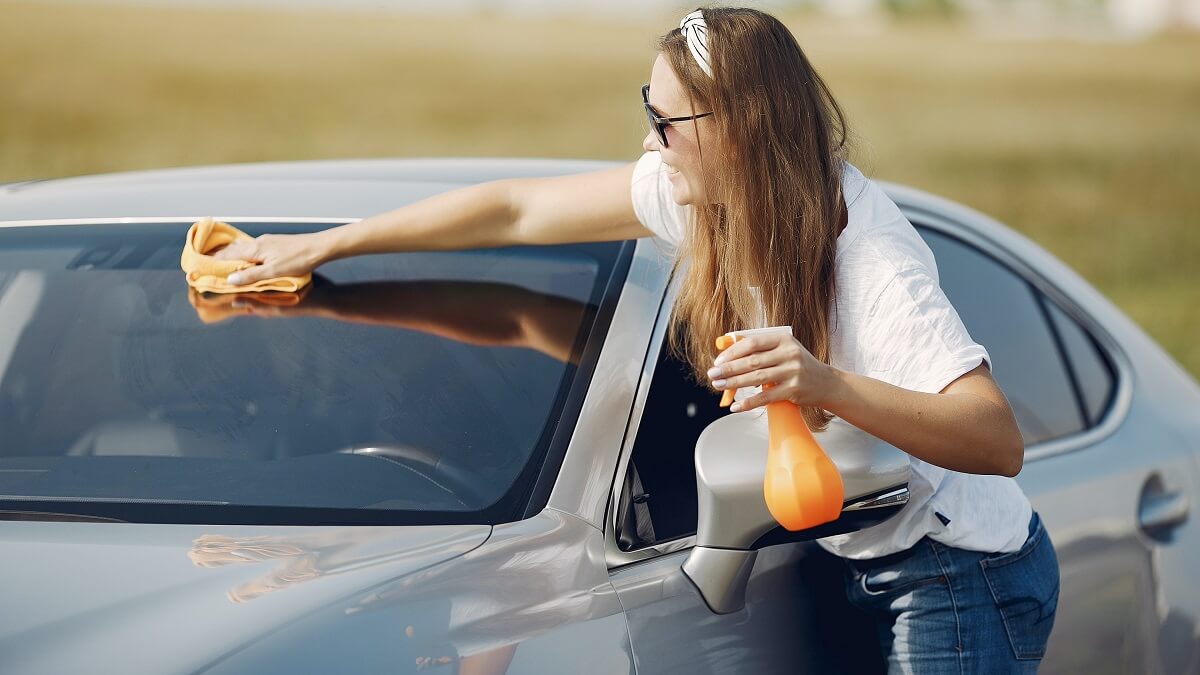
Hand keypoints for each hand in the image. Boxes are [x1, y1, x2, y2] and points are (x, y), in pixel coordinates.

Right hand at [214, 232, 330, 284]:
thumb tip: (229, 280)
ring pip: (243, 248)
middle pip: (234, 250)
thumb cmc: (298, 259)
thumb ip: (252, 276)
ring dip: (232, 254)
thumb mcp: (274, 271)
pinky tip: (247, 257)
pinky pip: (253, 248)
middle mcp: (258, 243)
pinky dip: (244, 253)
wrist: (319, 247)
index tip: (200, 266)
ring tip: (222, 260)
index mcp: (255, 249)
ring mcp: (267, 242)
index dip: (214, 262)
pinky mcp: (275, 243)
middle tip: (206, 263)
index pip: (228, 256)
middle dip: (220, 257)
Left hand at [707, 331, 839, 412]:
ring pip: (756, 378)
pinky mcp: (793, 390)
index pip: (752, 343)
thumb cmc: (798, 365)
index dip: (732, 352)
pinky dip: (748, 403)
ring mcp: (792, 372)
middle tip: (713, 374)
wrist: (826, 383)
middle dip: (728, 368)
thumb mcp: (783, 350)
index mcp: (783, 339)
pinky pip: (765, 397)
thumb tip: (728, 354)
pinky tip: (735, 407)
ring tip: (719, 386)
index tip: (718, 360)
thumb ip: (760, 350)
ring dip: (734, 383)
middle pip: (751, 361)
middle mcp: (789, 354)